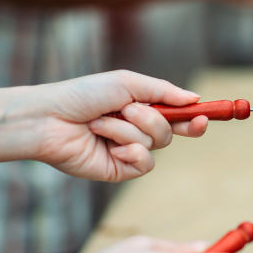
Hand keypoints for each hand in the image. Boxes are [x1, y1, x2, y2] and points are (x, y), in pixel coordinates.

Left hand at [32, 70, 208, 181]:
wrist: (49, 119)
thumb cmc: (83, 95)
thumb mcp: (128, 83)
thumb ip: (164, 91)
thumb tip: (195, 98)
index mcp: (140, 109)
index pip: (177, 117)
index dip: (193, 119)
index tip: (203, 117)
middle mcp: (137, 131)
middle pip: (170, 132)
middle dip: (151, 119)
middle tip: (128, 110)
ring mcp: (128, 151)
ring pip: (155, 144)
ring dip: (127, 130)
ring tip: (99, 124)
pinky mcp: (119, 169)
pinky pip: (144, 163)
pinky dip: (129, 150)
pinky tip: (108, 146)